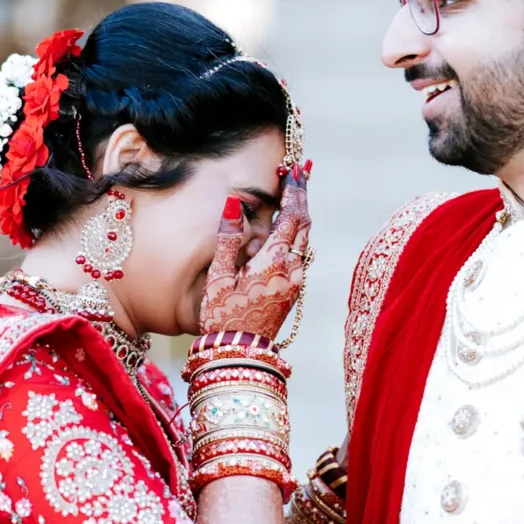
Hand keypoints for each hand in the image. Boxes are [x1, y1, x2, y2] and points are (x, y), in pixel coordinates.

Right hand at [198, 162, 311, 337]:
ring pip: (303, 239)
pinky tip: (284, 228)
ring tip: (292, 193)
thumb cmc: (223, 318)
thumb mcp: (219, 276)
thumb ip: (229, 237)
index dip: (294, 190)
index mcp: (275, 261)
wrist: (241, 355)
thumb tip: (235, 202)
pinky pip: (298, 254)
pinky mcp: (293, 291)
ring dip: (298, 215)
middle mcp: (293, 269)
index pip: (292, 216)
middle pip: (304, 224)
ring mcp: (296, 281)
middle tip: (298, 172)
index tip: (293, 169)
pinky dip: (294, 235)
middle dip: (300, 197)